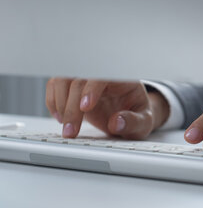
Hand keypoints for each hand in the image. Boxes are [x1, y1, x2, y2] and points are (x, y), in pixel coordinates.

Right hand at [45, 78, 169, 138]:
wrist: (131, 116)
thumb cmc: (138, 116)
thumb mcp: (145, 122)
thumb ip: (134, 122)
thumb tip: (117, 122)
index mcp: (123, 80)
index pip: (103, 77)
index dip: (91, 90)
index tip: (85, 108)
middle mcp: (102, 76)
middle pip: (79, 81)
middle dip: (72, 107)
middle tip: (70, 131)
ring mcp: (86, 81)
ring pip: (62, 80)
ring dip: (59, 104)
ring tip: (66, 127)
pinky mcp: (74, 89)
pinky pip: (55, 86)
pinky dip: (53, 102)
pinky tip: (61, 118)